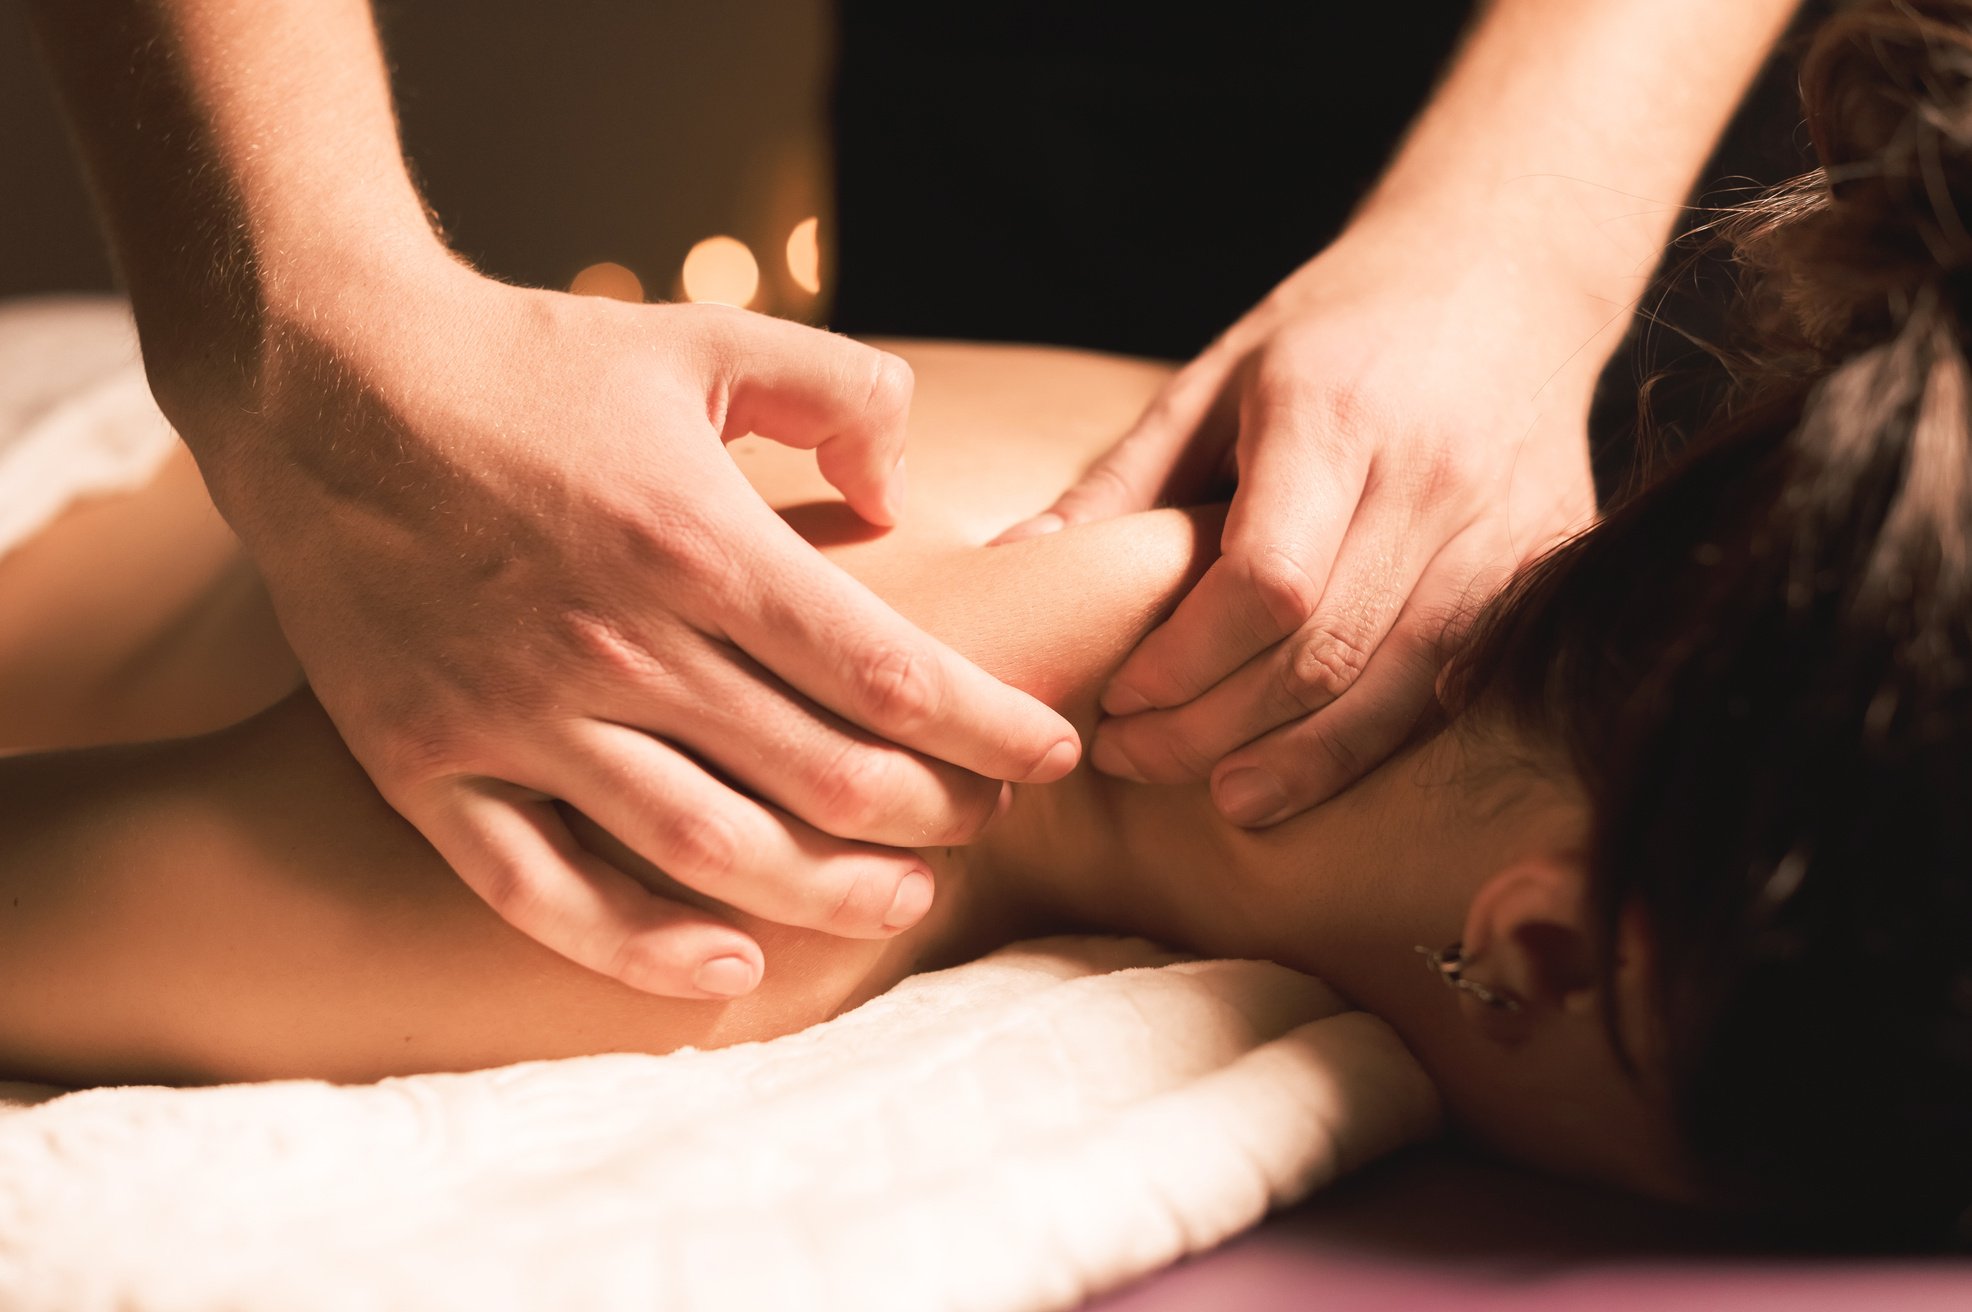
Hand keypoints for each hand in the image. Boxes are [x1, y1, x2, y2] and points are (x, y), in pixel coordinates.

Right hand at [174, 252, 1077, 998]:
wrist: (323, 381)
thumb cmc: (528, 362)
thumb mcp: (701, 339)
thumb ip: (839, 393)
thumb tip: (908, 493)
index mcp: (692, 540)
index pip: (885, 672)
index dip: (988, 728)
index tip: (1047, 754)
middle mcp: (614, 643)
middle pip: (819, 777)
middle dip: (933, 813)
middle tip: (980, 821)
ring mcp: (514, 715)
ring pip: (707, 852)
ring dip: (829, 894)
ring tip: (904, 901)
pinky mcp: (429, 766)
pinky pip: (545, 894)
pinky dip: (643, 950)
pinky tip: (730, 971)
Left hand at [998, 228, 1599, 824]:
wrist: (1503, 273)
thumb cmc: (1336, 330)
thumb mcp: (1214, 376)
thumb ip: (1124, 482)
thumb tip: (1016, 564)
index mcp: (1333, 416)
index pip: (1264, 584)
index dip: (1183, 664)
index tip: (1118, 696)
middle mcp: (1431, 478)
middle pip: (1323, 653)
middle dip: (1213, 729)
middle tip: (1131, 755)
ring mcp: (1506, 526)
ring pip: (1398, 690)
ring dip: (1297, 762)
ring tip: (1216, 791)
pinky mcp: (1548, 561)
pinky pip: (1457, 684)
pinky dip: (1376, 738)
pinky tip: (1306, 764)